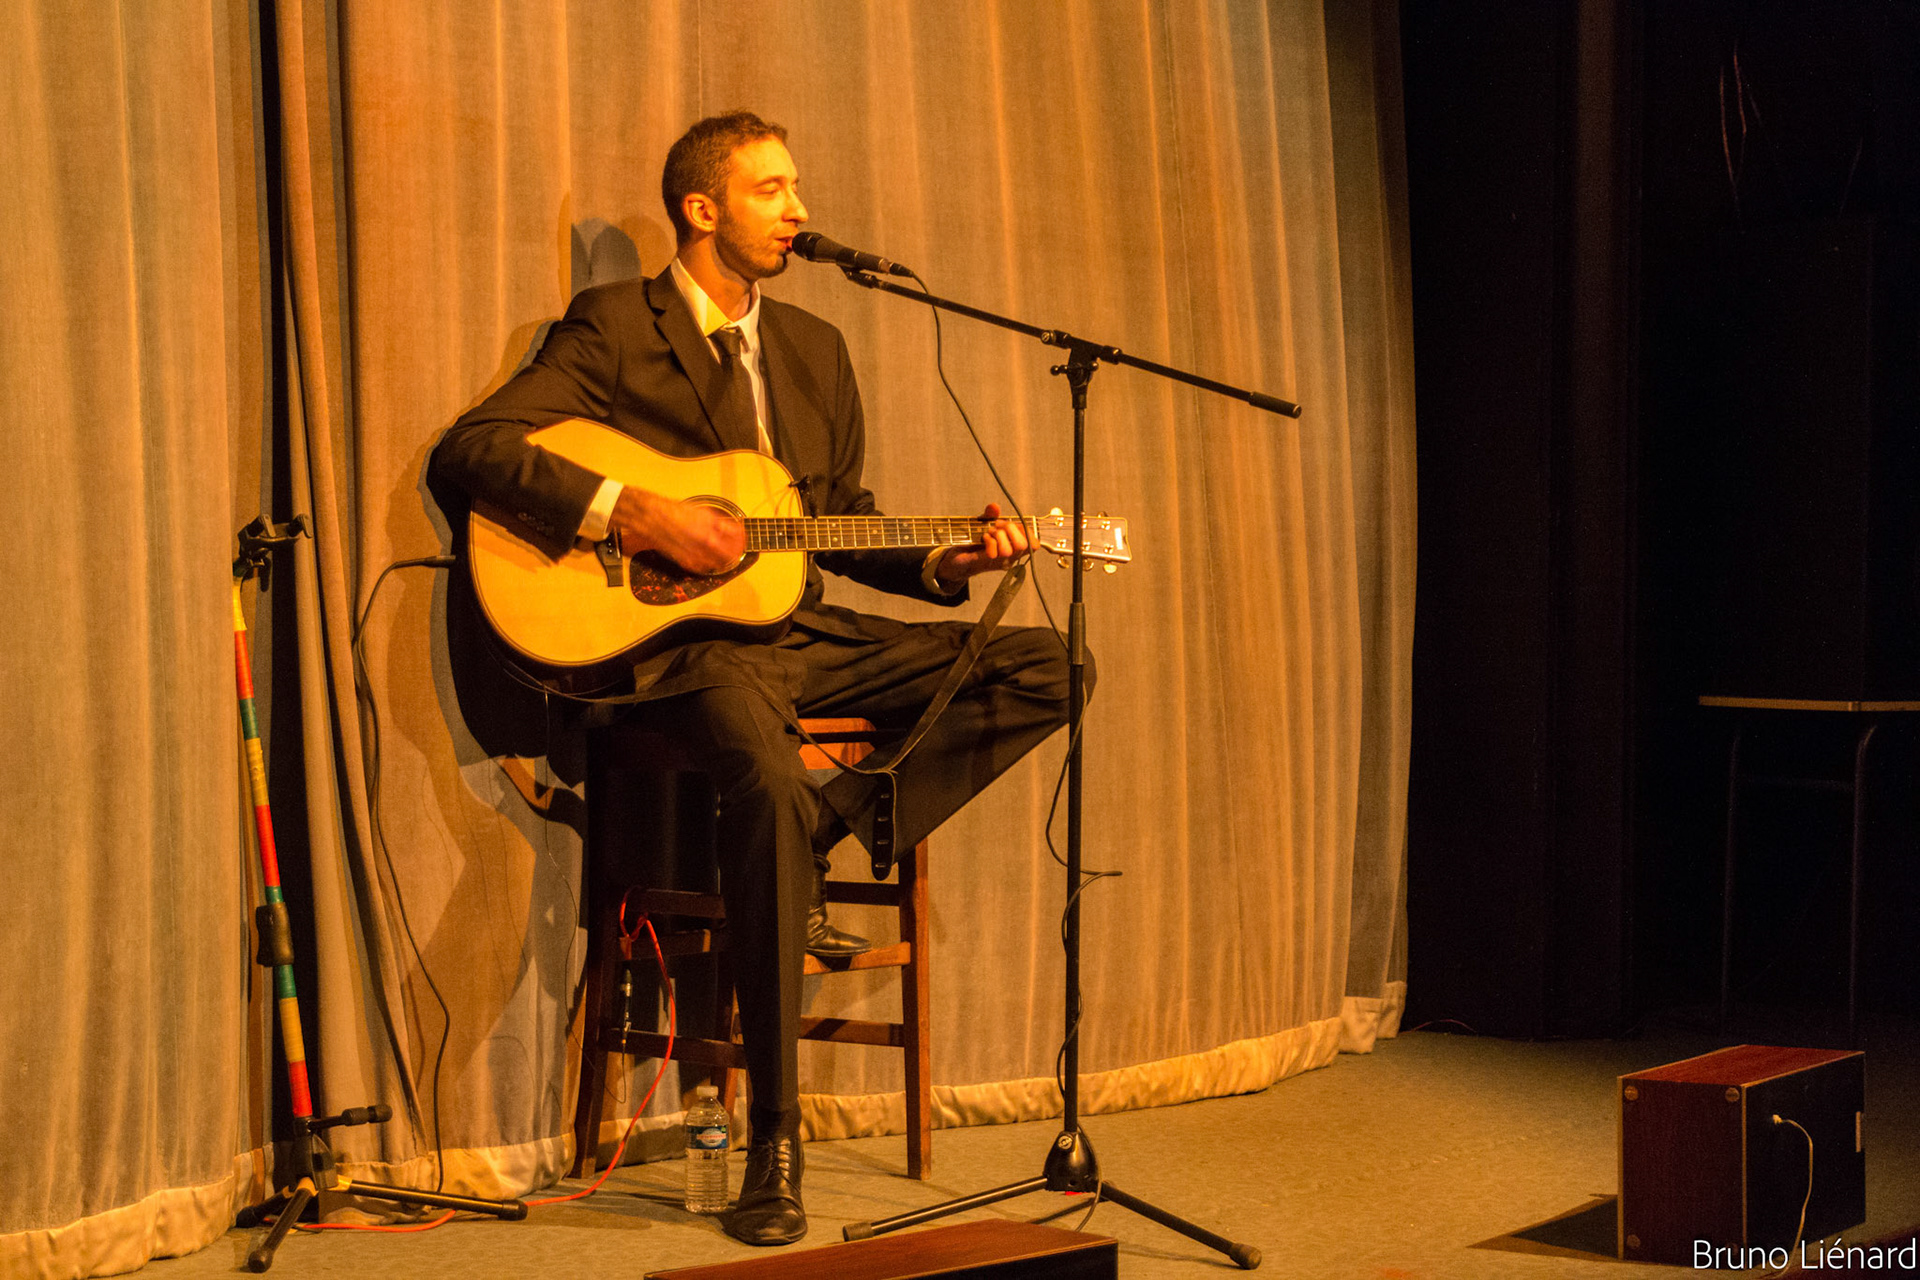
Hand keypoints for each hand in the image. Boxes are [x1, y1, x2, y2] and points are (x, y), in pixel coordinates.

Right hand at [607, 488, 745, 574]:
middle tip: (740, 550)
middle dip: (736, 551)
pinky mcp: (684, 560)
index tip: (745, 537)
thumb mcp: (698, 511)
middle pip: (729, 551)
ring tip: (729, 559)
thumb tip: (728, 526)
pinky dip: (709, 566)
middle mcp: (705, 539)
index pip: (734, 534)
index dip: (742, 537)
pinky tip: (712, 564)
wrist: (651, 516)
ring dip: (725, 561)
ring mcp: (695, 551)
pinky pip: (701, 567)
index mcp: (710, 524)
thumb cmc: (672, 510)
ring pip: (717, 562)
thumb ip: (714, 520)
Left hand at [934, 503, 1029, 585]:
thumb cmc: (974, 542)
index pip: (1034, 544)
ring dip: (998, 536)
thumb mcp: (984, 524)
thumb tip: (995, 507)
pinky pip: (993, 552)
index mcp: (1015, 549)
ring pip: (1008, 550)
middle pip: (1023, 545)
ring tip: (990, 533)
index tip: (1012, 524)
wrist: (957, 557)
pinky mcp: (986, 563)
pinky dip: (988, 541)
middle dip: (1010, 530)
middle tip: (998, 526)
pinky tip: (983, 539)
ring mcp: (999, 562)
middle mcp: (1011, 558)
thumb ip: (991, 515)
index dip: (1026, 531)